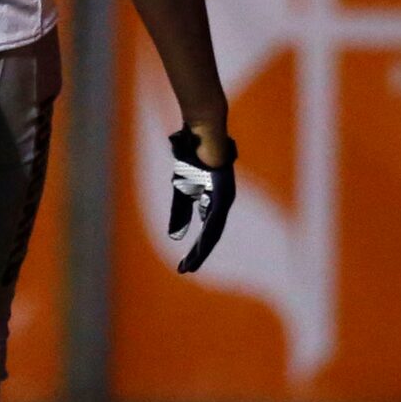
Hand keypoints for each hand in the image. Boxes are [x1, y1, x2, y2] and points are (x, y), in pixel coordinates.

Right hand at [167, 127, 237, 273]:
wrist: (202, 130)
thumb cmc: (193, 156)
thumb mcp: (182, 189)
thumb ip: (180, 212)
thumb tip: (175, 237)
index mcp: (213, 201)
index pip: (207, 231)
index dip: (196, 248)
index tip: (185, 265)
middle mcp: (223, 201)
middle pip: (212, 234)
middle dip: (199, 254)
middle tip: (187, 271)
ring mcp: (225, 195)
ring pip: (214, 229)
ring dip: (202, 247)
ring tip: (191, 263)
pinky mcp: (223, 188)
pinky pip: (214, 215)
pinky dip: (206, 230)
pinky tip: (201, 244)